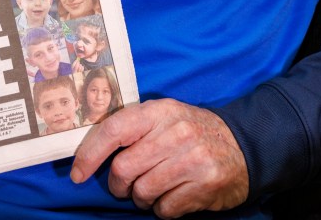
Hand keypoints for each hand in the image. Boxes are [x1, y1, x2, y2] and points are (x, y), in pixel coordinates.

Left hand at [71, 99, 248, 217]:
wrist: (242, 145)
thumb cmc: (191, 132)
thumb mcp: (164, 116)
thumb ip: (133, 127)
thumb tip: (91, 149)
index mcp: (159, 111)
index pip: (114, 130)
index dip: (90, 154)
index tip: (78, 174)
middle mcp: (175, 132)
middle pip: (124, 168)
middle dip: (118, 185)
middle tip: (125, 186)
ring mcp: (191, 159)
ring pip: (142, 192)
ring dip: (141, 198)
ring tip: (152, 189)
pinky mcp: (204, 186)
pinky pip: (164, 209)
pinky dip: (162, 209)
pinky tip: (172, 196)